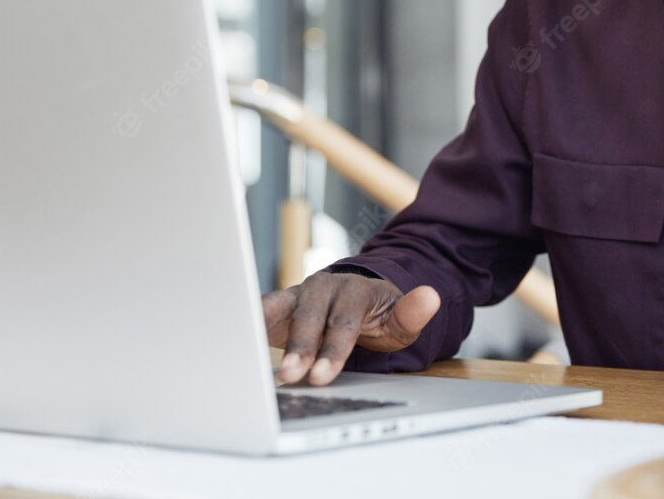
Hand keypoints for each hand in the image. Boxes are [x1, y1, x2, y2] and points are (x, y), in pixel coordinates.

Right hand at [262, 271, 441, 385]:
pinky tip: (232, 344)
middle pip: (310, 316)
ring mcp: (299, 293)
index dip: (333, 348)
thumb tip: (431, 296)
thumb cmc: (378, 315)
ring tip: (251, 363)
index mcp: (356, 290)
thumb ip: (412, 313)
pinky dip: (247, 324)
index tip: (323, 375)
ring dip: (265, 335)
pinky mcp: (278, 304)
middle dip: (301, 346)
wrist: (358, 299)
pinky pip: (260, 310)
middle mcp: (324, 287)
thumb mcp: (400, 319)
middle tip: (293, 376)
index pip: (344, 321)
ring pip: (280, 310)